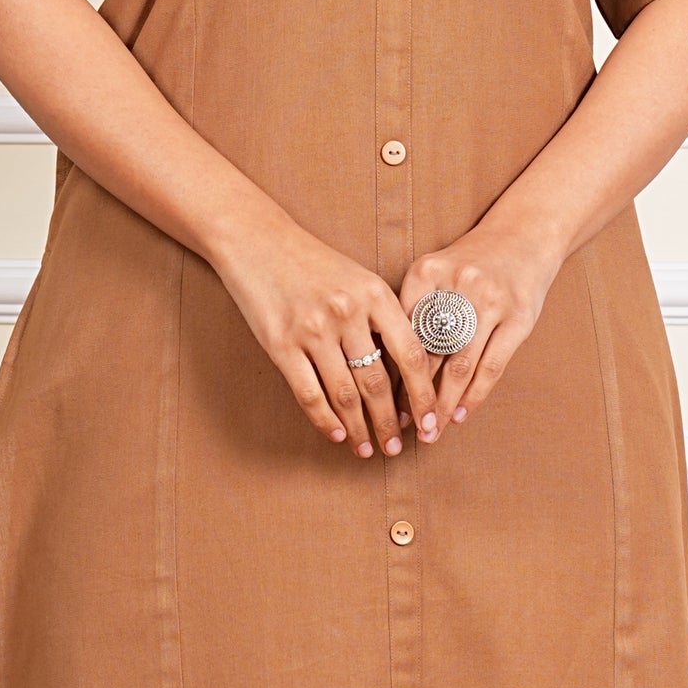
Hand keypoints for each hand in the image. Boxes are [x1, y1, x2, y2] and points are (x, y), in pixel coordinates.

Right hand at [212, 205, 435, 456]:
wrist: (258, 239)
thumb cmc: (313, 263)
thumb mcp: (359, 279)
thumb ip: (382, 318)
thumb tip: (407, 372)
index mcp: (375, 294)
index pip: (411, 355)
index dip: (423, 395)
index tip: (430, 421)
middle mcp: (347, 313)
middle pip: (377, 382)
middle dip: (391, 422)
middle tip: (399, 447)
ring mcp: (312, 330)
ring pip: (345, 394)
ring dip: (360, 428)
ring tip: (370, 448)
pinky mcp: (281, 344)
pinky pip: (309, 393)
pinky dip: (325, 420)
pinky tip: (336, 435)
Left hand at [399, 213, 562, 432]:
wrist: (523, 237)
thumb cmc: (468, 265)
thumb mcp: (433, 273)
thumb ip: (410, 311)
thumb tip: (384, 369)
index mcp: (427, 272)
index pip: (400, 332)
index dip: (389, 371)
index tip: (379, 402)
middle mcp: (459, 285)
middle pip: (428, 352)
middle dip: (414, 395)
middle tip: (401, 425)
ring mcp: (492, 302)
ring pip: (460, 366)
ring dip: (443, 405)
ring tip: (430, 431)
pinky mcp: (519, 319)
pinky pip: (492, 367)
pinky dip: (474, 396)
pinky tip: (460, 414)